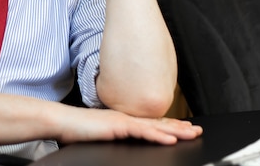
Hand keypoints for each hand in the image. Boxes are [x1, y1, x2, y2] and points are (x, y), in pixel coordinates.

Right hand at [56, 106, 202, 145]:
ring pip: (155, 126)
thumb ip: (113, 137)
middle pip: (158, 123)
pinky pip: (142, 131)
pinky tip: (170, 139)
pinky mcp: (118, 126)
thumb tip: (120, 142)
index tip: (184, 129)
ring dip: (175, 131)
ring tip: (191, 134)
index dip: (169, 126)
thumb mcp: (100, 135)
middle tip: (197, 130)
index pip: (151, 124)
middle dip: (179, 127)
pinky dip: (158, 135)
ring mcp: (123, 120)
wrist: (62, 122)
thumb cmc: (77, 131)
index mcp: (123, 120)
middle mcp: (127, 117)